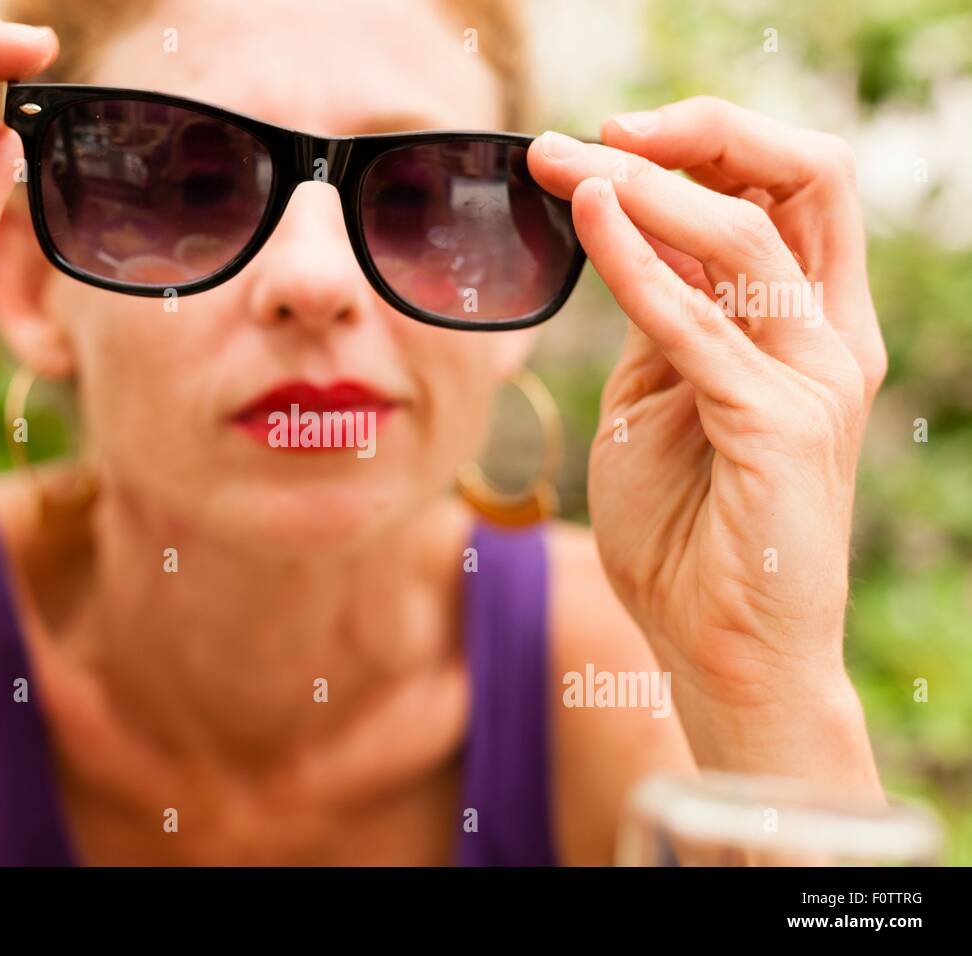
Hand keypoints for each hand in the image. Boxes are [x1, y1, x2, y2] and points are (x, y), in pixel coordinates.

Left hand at [527, 98, 886, 772]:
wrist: (718, 648)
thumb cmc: (685, 529)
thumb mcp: (660, 397)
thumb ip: (661, 318)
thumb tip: (625, 234)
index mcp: (808, 325)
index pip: (786, 189)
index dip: (706, 144)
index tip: (609, 141)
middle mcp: (831, 339)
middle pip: (798, 178)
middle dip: (695, 134)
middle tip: (593, 132)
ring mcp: (816, 379)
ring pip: (746, 235)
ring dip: (647, 187)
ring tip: (565, 163)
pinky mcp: (779, 426)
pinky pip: (697, 323)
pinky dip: (635, 263)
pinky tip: (589, 220)